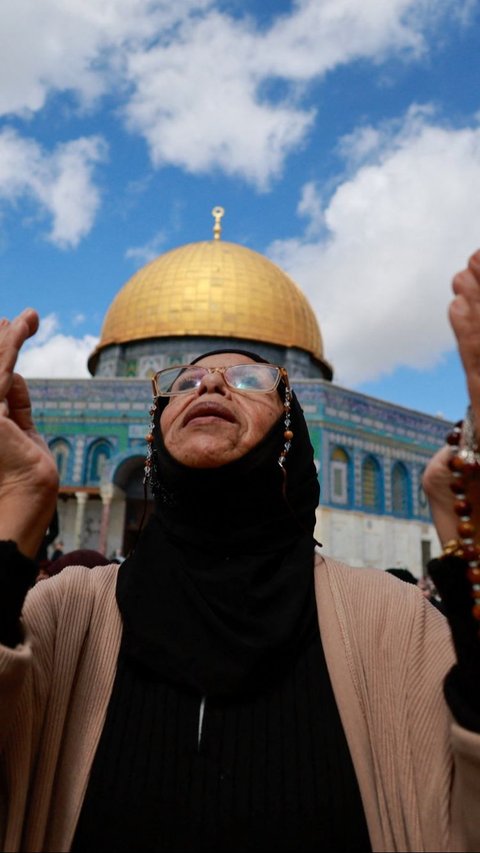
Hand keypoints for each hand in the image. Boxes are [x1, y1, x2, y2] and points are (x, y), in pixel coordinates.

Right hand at [0, 310, 58, 557]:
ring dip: (9, 336)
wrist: (27, 498)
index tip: (7, 330)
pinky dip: (12, 342)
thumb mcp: (18, 430)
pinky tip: (23, 326)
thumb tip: (11, 374)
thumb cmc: (25, 474)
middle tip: (11, 320)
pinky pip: (2, 366)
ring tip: (29, 318)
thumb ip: (14, 404)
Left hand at [423, 250, 479, 546]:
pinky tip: (455, 304)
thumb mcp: (450, 483)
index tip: (467, 277)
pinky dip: (469, 339)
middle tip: (473, 256)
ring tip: (464, 268)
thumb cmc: (466, 531)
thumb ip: (452, 454)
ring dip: (479, 307)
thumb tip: (449, 441)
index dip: (479, 318)